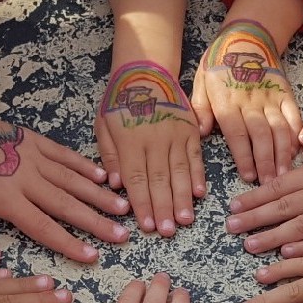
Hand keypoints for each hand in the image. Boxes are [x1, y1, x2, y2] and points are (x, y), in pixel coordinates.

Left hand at [0, 104, 130, 266]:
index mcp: (5, 198)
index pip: (43, 227)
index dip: (69, 243)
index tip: (93, 256)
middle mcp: (26, 178)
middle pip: (67, 204)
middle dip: (96, 221)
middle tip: (123, 235)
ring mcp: (31, 156)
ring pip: (71, 178)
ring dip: (98, 194)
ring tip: (123, 207)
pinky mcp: (30, 138)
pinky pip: (62, 153)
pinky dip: (82, 164)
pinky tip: (100, 175)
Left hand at [95, 61, 204, 236]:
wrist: (146, 70)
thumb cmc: (120, 100)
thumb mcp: (103, 124)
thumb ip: (110, 155)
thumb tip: (116, 184)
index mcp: (130, 140)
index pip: (136, 178)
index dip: (142, 203)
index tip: (145, 226)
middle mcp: (155, 139)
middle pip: (160, 179)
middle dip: (164, 208)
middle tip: (168, 231)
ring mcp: (176, 135)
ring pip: (180, 171)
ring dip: (183, 199)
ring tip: (185, 220)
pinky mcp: (191, 130)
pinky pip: (196, 157)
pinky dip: (198, 176)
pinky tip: (199, 194)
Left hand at [190, 20, 301, 184]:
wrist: (245, 36)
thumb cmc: (218, 62)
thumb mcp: (200, 80)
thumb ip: (199, 107)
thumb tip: (201, 132)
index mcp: (227, 101)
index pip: (237, 134)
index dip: (244, 156)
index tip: (249, 176)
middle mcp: (251, 101)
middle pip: (261, 136)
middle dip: (267, 162)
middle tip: (271, 185)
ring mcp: (271, 97)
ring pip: (280, 129)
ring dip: (284, 154)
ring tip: (286, 174)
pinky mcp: (285, 93)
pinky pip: (294, 115)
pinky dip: (298, 133)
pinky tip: (300, 151)